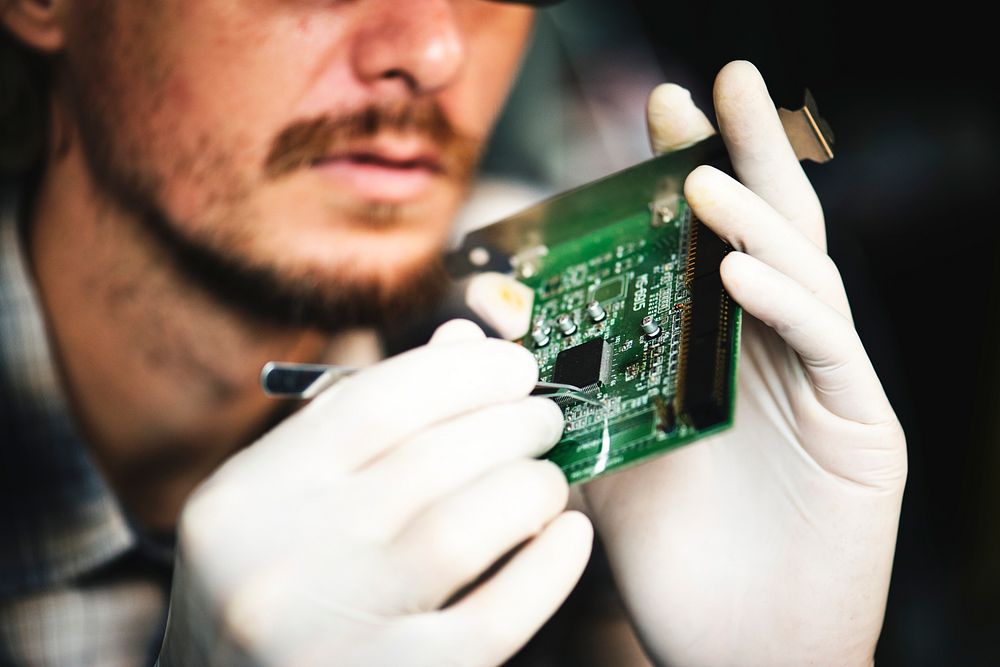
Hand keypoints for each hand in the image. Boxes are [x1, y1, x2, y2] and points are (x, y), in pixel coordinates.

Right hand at [158, 320, 592, 666]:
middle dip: (512, 424)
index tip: (513, 365)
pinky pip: (496, 614)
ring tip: (550, 479)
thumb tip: (461, 342)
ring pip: (465, 526)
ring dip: (531, 487)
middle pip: (429, 457)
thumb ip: (365, 426)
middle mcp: (274, 558)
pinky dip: (549, 568)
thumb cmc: (277, 603)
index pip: (372, 400)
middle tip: (546, 419)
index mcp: (245, 497)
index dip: (461, 371)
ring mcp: (327, 630)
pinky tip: (569, 537)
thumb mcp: (286, 511)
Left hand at [583, 61, 906, 665]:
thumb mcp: (594, 452)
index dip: (687, 171)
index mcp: (718, 348)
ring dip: (754, 218)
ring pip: (802, 273)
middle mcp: (773, 351)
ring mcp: (821, 383)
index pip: (707, 240)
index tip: (652, 116)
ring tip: (702, 176)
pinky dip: (783, 299)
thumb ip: (551, 387)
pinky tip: (734, 268)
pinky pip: (826, 345)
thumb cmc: (664, 553)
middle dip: (740, 154)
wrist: (731, 645)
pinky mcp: (861, 426)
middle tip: (711, 84)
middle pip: (766, 230)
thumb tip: (472, 324)